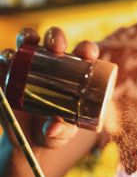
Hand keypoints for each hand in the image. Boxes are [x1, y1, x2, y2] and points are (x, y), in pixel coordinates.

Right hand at [0, 26, 99, 147]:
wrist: (29, 140)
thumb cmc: (56, 131)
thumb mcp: (62, 133)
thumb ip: (61, 131)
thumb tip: (52, 128)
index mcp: (75, 71)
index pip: (83, 53)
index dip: (87, 49)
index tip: (88, 54)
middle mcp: (51, 61)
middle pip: (55, 39)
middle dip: (56, 37)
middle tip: (56, 47)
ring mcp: (28, 64)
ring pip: (27, 40)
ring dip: (27, 36)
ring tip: (28, 41)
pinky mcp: (7, 72)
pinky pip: (3, 60)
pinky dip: (4, 57)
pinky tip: (6, 59)